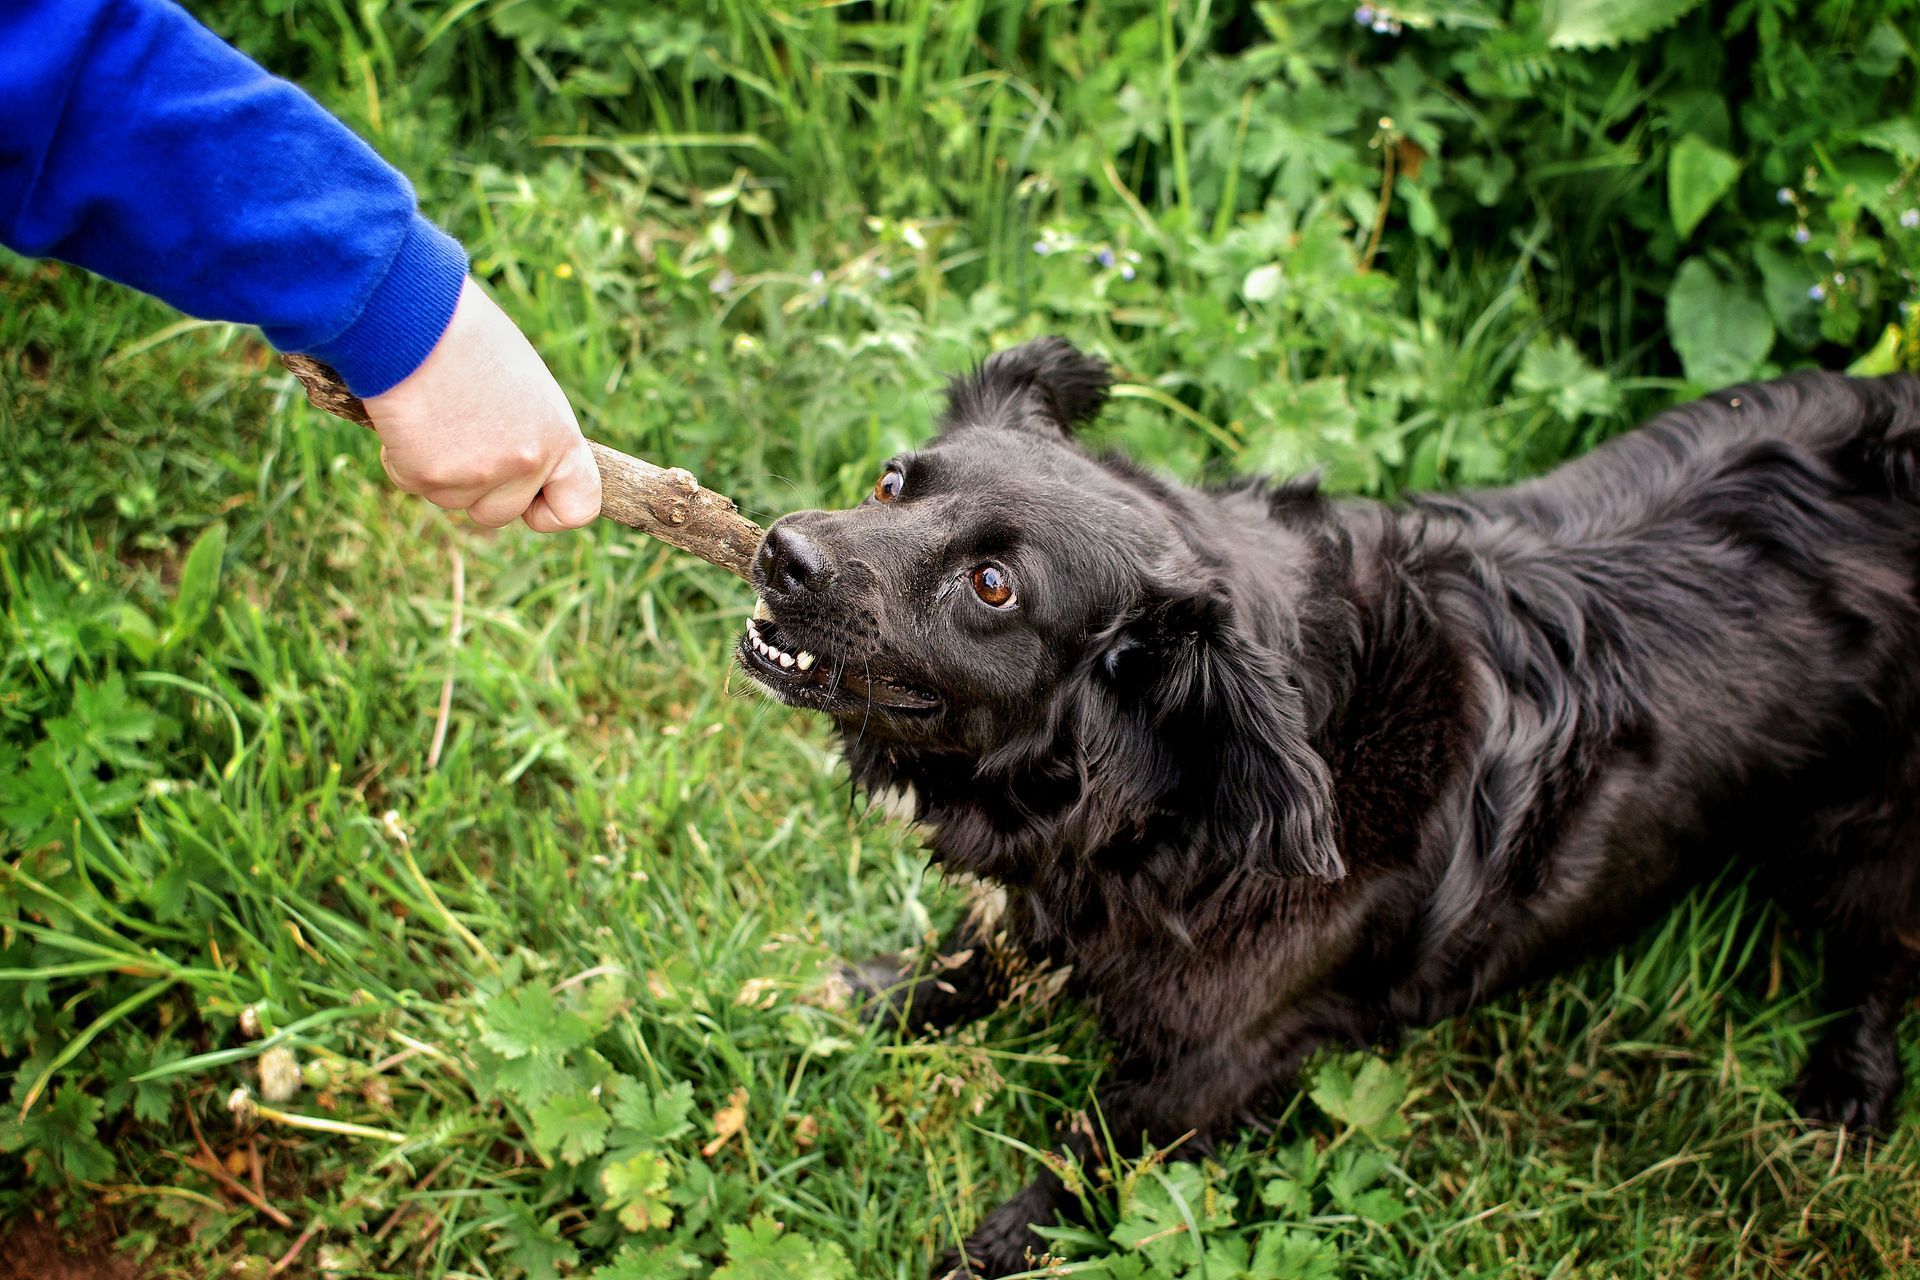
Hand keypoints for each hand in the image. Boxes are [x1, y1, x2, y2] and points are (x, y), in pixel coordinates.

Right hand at [362, 277, 601, 530]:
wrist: (414, 314)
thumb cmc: (468, 336)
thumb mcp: (524, 386)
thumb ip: (530, 433)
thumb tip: (519, 470)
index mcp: (559, 438)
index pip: (578, 507)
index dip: (552, 510)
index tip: (531, 499)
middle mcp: (525, 463)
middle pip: (500, 513)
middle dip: (478, 487)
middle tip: (460, 434)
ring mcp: (476, 475)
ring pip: (452, 500)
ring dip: (438, 468)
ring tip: (434, 410)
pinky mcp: (427, 475)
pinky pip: (410, 481)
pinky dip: (401, 454)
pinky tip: (408, 413)